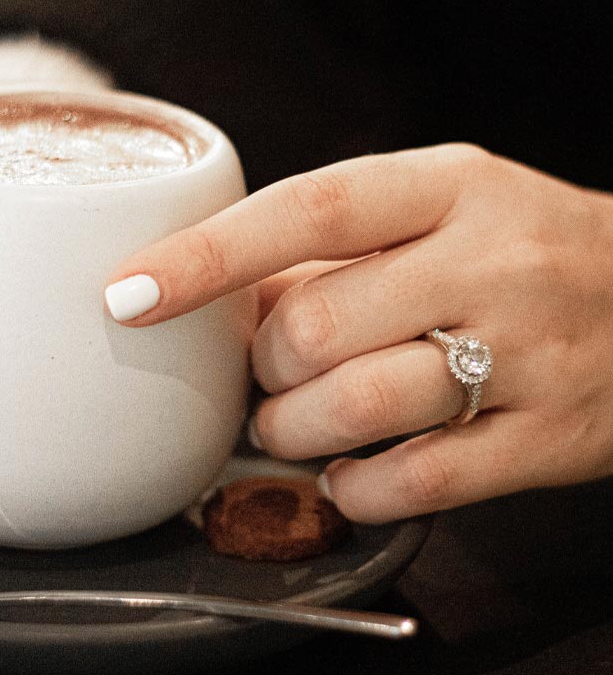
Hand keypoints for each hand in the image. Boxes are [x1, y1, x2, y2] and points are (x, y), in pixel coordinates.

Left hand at [104, 144, 612, 521]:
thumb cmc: (517, 248)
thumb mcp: (438, 210)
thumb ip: (329, 248)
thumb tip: (211, 290)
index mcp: (450, 187)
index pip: (309, 209)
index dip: (207, 256)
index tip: (126, 292)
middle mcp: (491, 261)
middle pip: (316, 327)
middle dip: (262, 367)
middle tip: (267, 373)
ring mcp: (527, 353)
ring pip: (358, 406)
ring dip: (293, 430)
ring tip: (292, 424)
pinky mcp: (549, 437)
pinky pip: (417, 481)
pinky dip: (357, 487)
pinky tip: (348, 474)